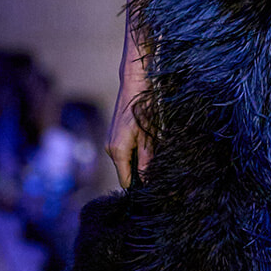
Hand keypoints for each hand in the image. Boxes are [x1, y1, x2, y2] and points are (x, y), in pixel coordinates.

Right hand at [106, 64, 151, 187]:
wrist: (134, 85)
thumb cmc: (144, 108)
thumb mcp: (150, 137)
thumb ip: (147, 160)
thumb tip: (148, 181)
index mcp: (117, 152)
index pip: (126, 181)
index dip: (140, 185)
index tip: (155, 185)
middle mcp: (110, 149)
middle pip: (126, 172)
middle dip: (141, 172)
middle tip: (160, 167)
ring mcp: (111, 142)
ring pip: (126, 162)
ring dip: (140, 161)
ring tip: (154, 150)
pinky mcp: (115, 137)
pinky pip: (125, 152)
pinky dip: (136, 152)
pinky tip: (147, 143)